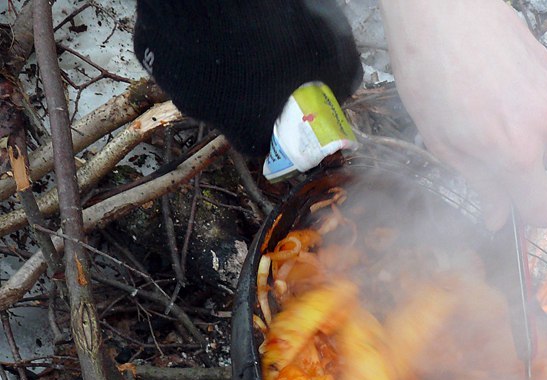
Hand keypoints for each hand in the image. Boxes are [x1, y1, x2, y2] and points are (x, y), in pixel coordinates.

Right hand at [133, 0, 362, 155]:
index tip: (290, 104)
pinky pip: (174, 50)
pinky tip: (208, 18)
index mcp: (248, 130)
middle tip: (265, 60)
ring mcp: (172, 83)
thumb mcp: (332, 52)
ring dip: (218, 65)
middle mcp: (205, 116)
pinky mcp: (149, 50)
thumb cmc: (280, 25)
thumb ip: (343, 78)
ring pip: (200, 80)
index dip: (279, 126)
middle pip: (230, 112)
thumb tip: (347, 87)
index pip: (265, 145)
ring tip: (237, 33)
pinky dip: (192, 38)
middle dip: (247, 92)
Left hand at [381, 0, 546, 228]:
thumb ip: (478, 184)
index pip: (546, 211)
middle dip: (512, 161)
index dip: (526, 213)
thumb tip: (496, 216)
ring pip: (540, 130)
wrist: (437, 3)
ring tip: (478, 99)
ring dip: (515, 126)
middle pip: (539, 166)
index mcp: (518, 154)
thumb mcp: (443, 141)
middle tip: (473, 136)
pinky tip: (489, 76)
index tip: (509, 204)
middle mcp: (545, 126)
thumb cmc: (429, 67)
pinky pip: (539, 98)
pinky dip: (519, 97)